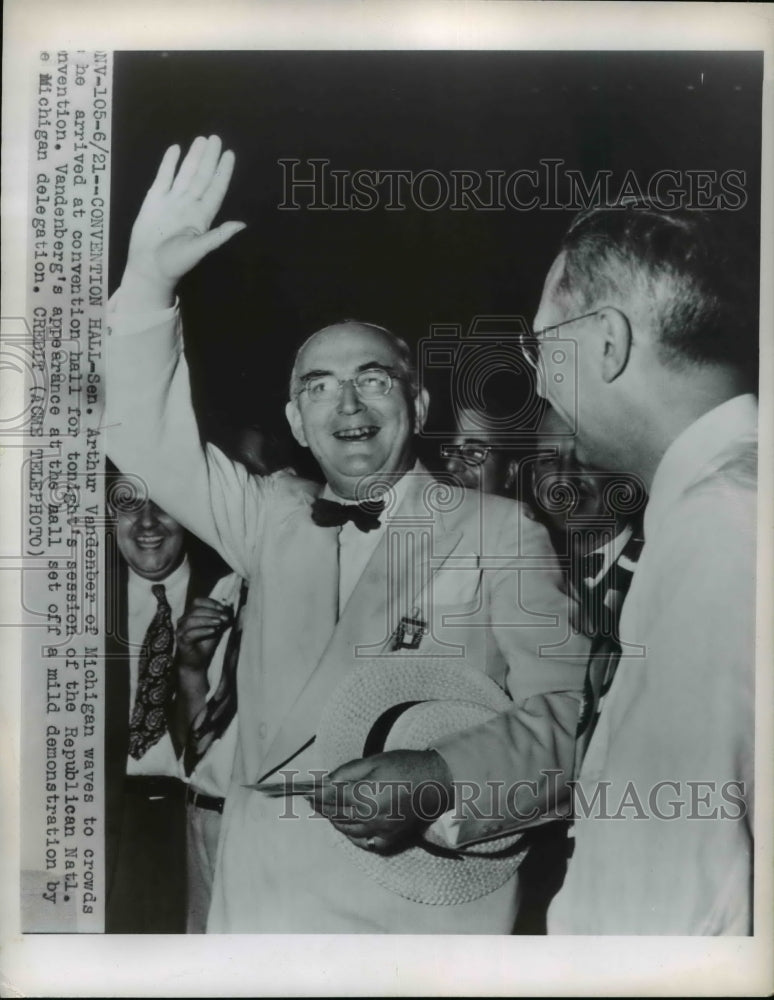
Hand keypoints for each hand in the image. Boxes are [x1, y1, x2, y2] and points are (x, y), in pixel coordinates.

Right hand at [122, 135, 245, 305]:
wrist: (148, 266)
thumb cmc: (176, 262)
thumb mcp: (199, 249)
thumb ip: (219, 235)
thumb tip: (242, 224)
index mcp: (202, 216)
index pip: (215, 189)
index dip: (223, 172)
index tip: (229, 155)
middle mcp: (190, 204)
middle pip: (202, 176)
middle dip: (209, 158)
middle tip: (216, 138)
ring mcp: (172, 200)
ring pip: (185, 173)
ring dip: (193, 157)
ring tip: (201, 140)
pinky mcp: (155, 199)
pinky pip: (164, 177)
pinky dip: (169, 163)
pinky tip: (175, 150)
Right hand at [175, 596, 232, 674]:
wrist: (198, 662)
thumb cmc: (206, 644)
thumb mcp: (216, 628)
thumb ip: (221, 618)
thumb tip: (230, 608)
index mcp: (190, 614)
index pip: (198, 602)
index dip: (211, 603)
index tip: (223, 608)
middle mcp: (183, 620)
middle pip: (195, 610)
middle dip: (212, 612)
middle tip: (225, 617)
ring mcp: (180, 631)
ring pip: (191, 620)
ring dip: (207, 620)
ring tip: (219, 623)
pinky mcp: (181, 641)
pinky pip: (190, 633)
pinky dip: (203, 630)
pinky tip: (213, 631)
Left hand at [310, 750, 453, 852]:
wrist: (435, 780)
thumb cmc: (404, 765)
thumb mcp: (373, 761)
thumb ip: (347, 772)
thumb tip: (326, 781)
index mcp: (365, 795)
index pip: (331, 798)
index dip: (316, 796)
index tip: (306, 793)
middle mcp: (370, 816)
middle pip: (337, 815)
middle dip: (322, 808)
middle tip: (312, 801)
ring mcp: (380, 829)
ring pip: (348, 829)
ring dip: (334, 821)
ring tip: (326, 812)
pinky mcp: (390, 836)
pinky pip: (365, 842)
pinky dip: (353, 836)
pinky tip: (348, 828)